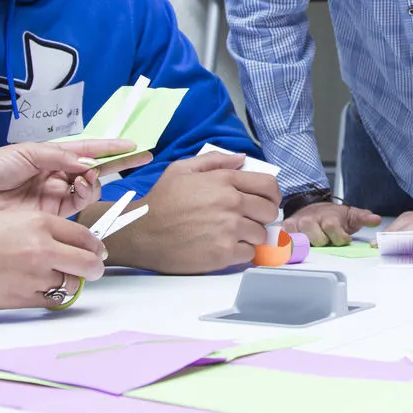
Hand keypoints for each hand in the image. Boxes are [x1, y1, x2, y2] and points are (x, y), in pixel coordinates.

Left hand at [0, 139, 148, 217]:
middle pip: (95, 169)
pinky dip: (86, 195)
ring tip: (88, 176)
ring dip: (96, 179)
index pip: (87, 149)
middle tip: (139, 157)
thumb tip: (88, 162)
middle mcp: (57, 175)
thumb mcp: (26, 153)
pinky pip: (78, 206)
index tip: (133, 144)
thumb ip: (59, 157)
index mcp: (50, 156)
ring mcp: (56, 195)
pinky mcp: (53, 215)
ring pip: (89, 188)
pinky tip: (82, 186)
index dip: (110, 147)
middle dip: (118, 163)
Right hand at [0, 206, 106, 309]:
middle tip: (90, 268)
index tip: (96, 250)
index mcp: (40, 223)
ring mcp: (35, 276)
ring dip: (69, 282)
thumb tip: (69, 244)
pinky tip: (40, 288)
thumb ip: (44, 230)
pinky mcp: (24, 298)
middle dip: (93, 267)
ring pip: (72, 285)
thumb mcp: (15, 218)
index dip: (94, 246)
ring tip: (58, 278)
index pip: (85, 237)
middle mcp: (43, 249)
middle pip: (90, 264)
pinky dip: (50, 295)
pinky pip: (51, 300)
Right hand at [98, 152, 279, 273]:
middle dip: (262, 216)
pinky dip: (241, 252)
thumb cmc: (160, 201)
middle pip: (269, 211)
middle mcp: (231, 203)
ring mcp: (229, 229)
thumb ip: (215, 160)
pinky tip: (225, 247)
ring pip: (261, 234)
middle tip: (249, 220)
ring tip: (232, 235)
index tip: (266, 201)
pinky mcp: (224, 253)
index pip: (268, 185)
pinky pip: (249, 254)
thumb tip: (241, 158)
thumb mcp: (182, 169)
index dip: (271, 195)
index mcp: (224, 180)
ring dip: (251, 235)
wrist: (141, 232)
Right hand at [285, 201, 377, 245]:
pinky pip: (286, 241)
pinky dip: (289, 245)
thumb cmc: (331, 215)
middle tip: (327, 240)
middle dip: (325, 242)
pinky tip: (296, 247)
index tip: (344, 239)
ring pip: (301, 242)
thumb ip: (363, 217)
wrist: (311, 207)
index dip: (340, 237)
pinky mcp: (286, 230)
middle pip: (317, 239)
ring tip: (314, 243)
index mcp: (327, 217)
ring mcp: (297, 226)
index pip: (332, 228)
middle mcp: (310, 220)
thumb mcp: (350, 215)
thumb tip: (376, 219)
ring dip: (309, 246)